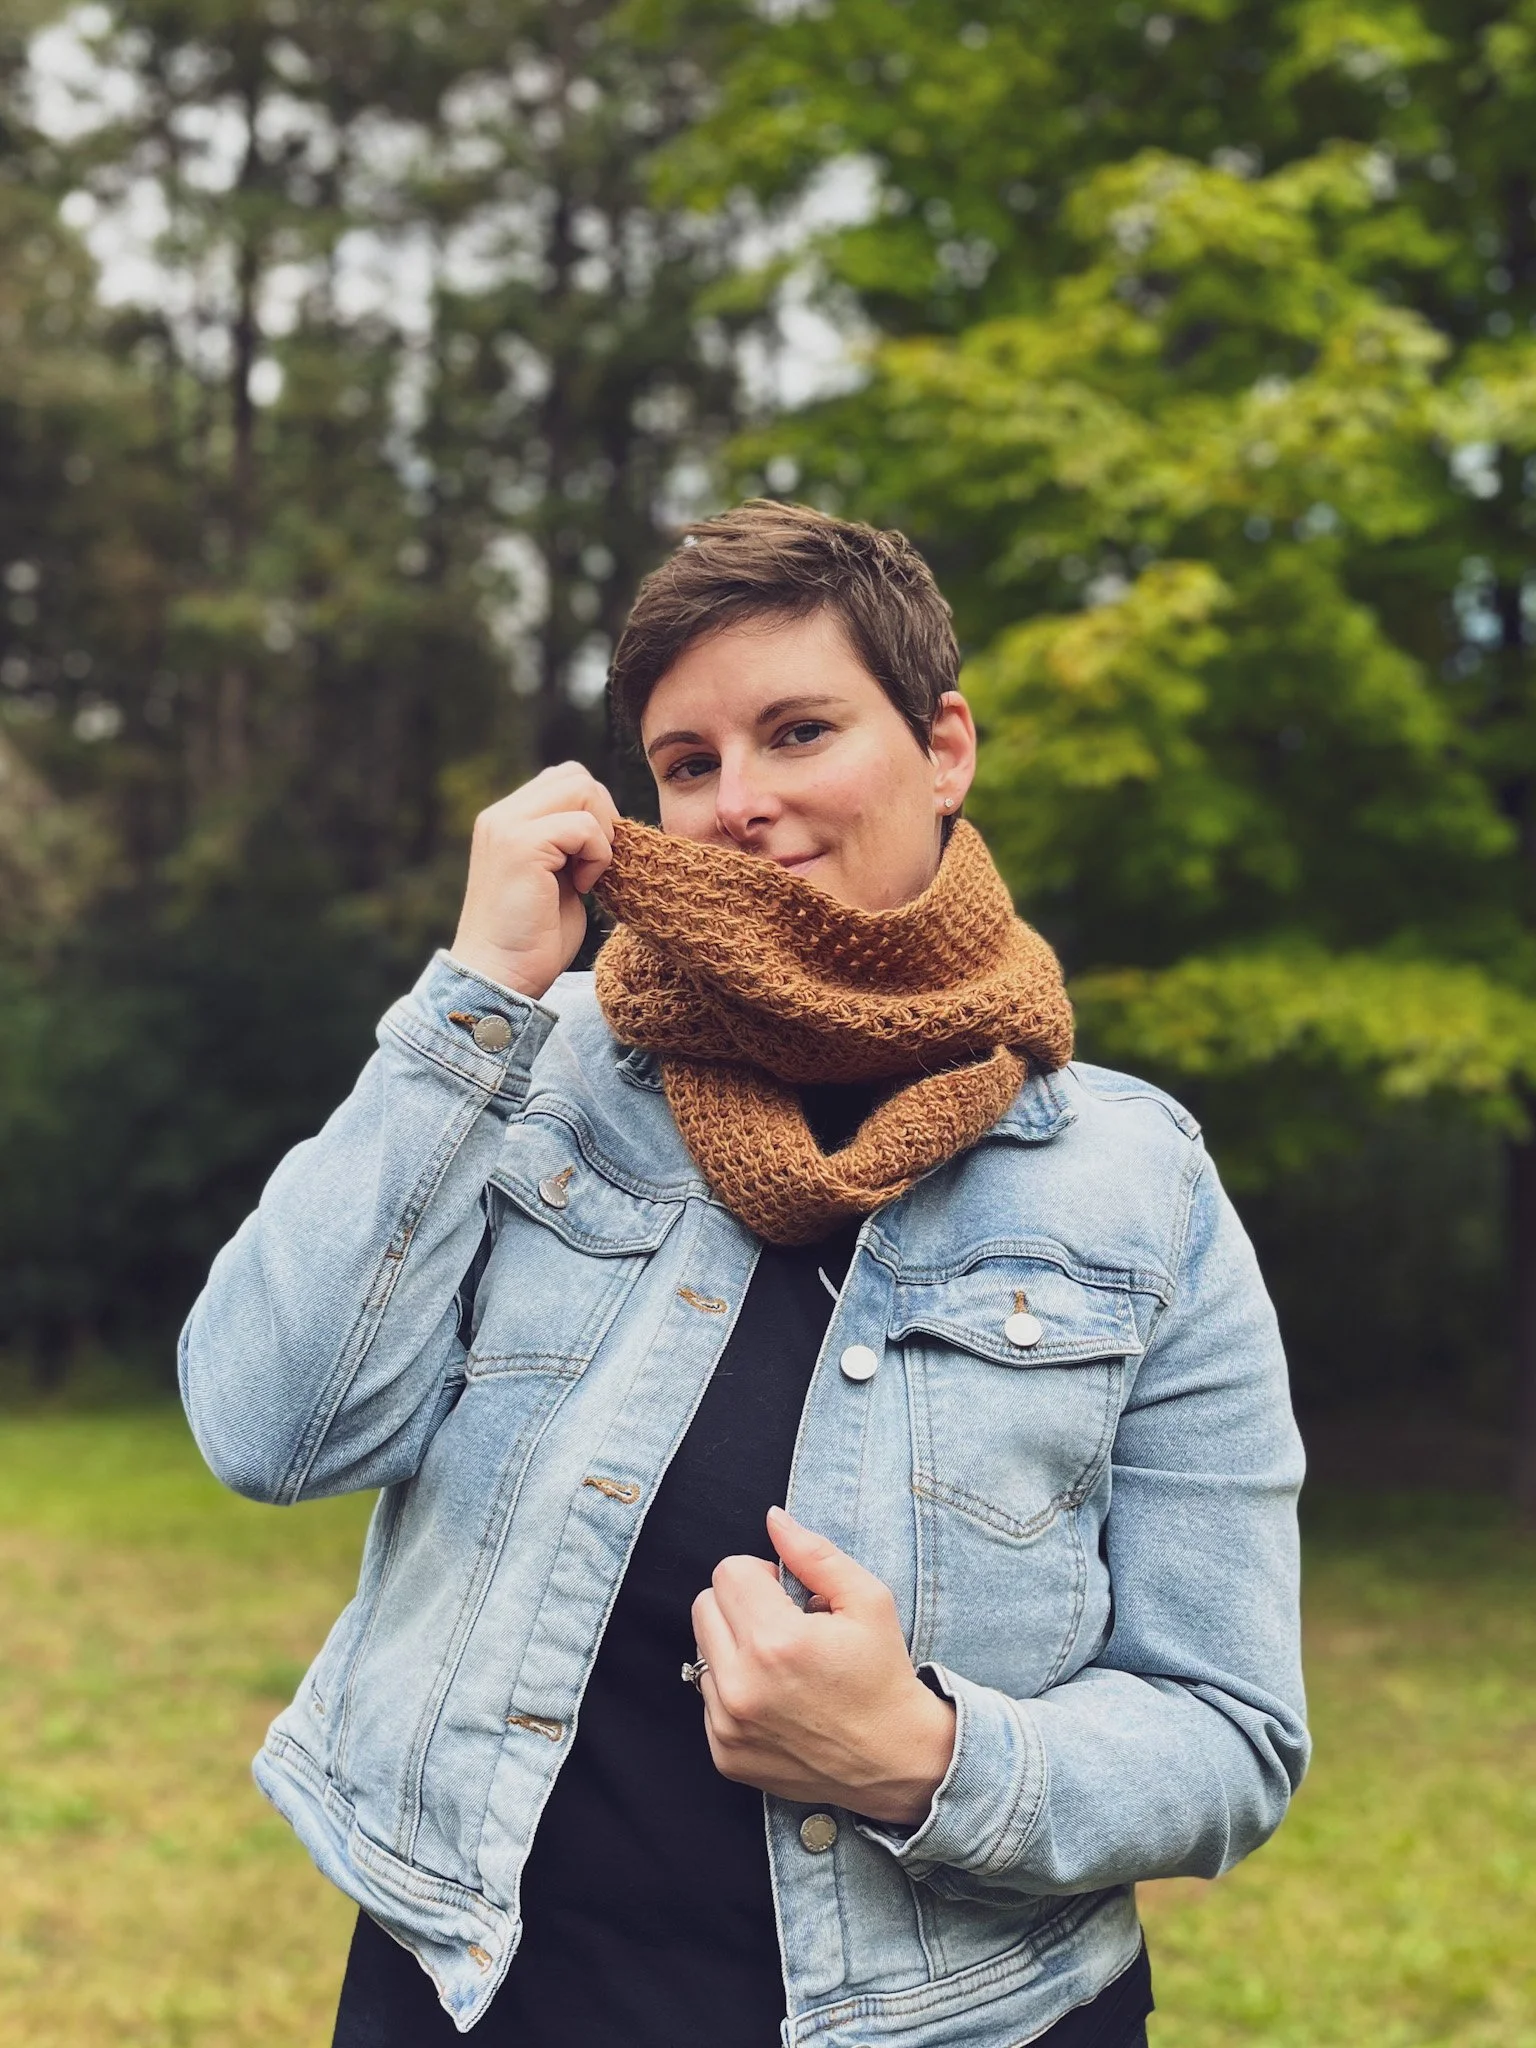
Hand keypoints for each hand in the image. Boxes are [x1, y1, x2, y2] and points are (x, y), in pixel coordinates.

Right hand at [449, 763, 619, 1000]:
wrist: (501, 977)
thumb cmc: (532, 939)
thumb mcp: (553, 876)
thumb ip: (567, 841)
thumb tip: (602, 819)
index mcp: (506, 820)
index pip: (564, 779)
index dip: (592, 812)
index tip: (589, 859)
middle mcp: (500, 815)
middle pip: (577, 775)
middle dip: (602, 816)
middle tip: (595, 864)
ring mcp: (507, 827)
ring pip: (583, 789)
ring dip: (601, 834)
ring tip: (586, 875)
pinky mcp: (522, 846)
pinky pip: (583, 826)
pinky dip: (597, 856)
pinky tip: (583, 888)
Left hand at [690, 1507, 955, 1826]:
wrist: (895, 1760)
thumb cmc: (883, 1674)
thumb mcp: (868, 1600)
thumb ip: (814, 1553)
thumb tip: (773, 1518)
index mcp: (776, 1641)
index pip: (728, 1571)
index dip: (762, 1575)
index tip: (790, 1598)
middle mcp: (742, 1686)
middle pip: (704, 1606)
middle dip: (740, 1605)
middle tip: (783, 1626)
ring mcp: (729, 1726)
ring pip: (702, 1651)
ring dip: (735, 1649)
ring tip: (782, 1667)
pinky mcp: (724, 1755)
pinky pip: (706, 1698)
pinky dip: (734, 1690)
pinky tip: (776, 1700)